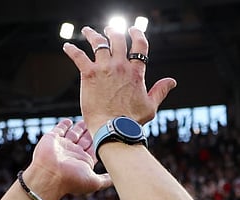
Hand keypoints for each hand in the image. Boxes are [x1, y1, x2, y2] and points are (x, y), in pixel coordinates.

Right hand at [21, 119, 111, 199]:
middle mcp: (74, 153)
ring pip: (74, 134)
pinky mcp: (52, 138)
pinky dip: (64, 125)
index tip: (108, 132)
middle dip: (91, 132)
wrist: (49, 176)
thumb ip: (106, 180)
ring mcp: (63, 145)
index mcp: (84, 161)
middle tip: (100, 122)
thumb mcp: (94, 182)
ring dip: (80, 127)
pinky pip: (59, 129)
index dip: (101, 141)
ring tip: (87, 119)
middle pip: (85, 140)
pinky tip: (69, 121)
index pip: (95, 149)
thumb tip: (118, 179)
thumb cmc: (71, 180)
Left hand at [62, 25, 176, 129]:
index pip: (140, 45)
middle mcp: (121, 66)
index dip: (137, 34)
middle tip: (109, 30)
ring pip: (98, 43)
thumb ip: (160, 90)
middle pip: (118, 39)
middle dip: (113, 31)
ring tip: (88, 31)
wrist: (113, 129)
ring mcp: (104, 68)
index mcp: (136, 72)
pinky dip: (72, 49)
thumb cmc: (132, 121)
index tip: (133, 30)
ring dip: (93, 34)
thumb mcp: (151, 106)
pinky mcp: (89, 74)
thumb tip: (172, 81)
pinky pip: (78, 56)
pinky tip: (67, 46)